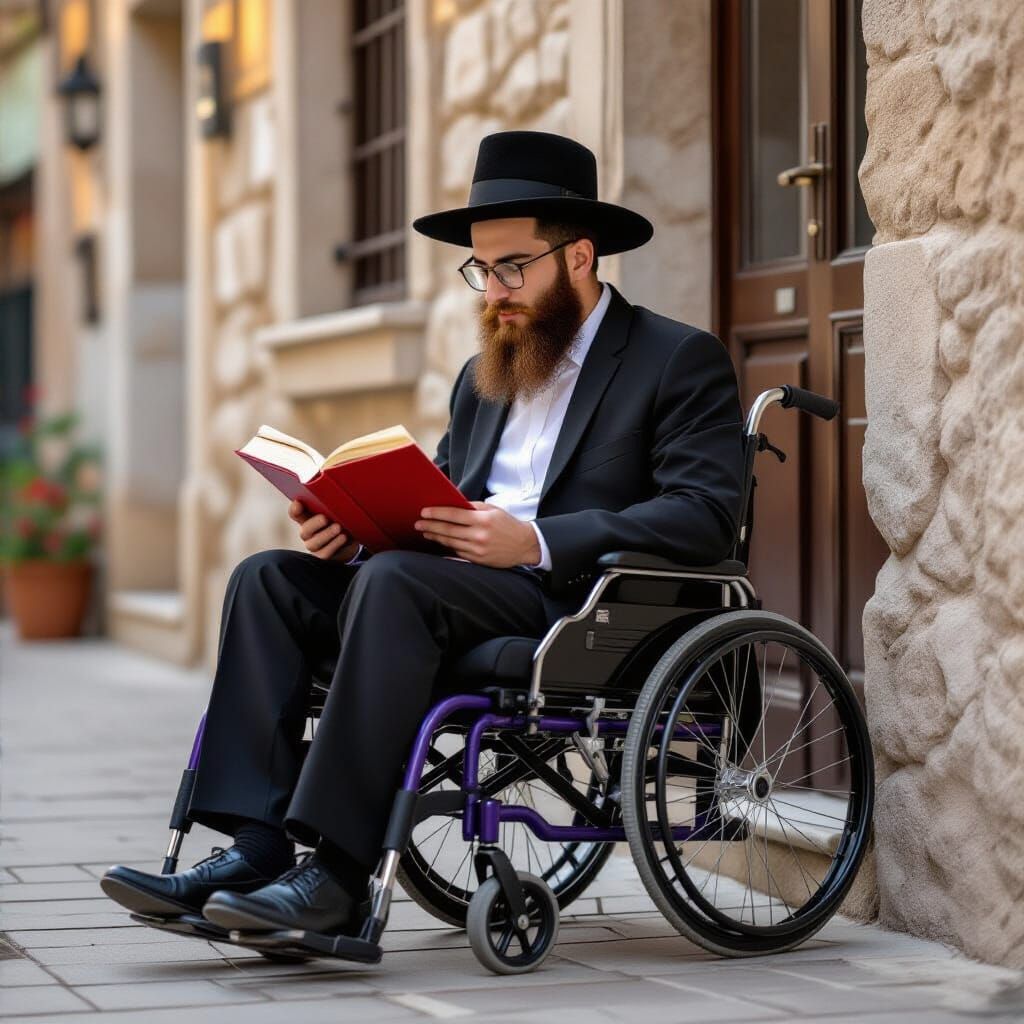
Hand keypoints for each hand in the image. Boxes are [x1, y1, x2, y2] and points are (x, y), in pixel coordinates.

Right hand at [288, 499, 359, 561]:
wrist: (348, 540)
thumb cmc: (338, 520)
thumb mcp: (335, 512)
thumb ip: (331, 505)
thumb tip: (337, 496)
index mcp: (306, 518)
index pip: (295, 514)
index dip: (294, 509)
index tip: (298, 503)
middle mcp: (307, 533)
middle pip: (304, 530)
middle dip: (314, 524)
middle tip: (325, 518)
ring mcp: (314, 545)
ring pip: (313, 544)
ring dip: (327, 534)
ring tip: (338, 527)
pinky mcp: (323, 555)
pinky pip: (325, 553)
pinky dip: (335, 544)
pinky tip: (343, 537)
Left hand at [414, 501, 540, 567]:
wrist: (525, 545)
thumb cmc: (508, 524)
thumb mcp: (493, 510)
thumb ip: (473, 507)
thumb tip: (453, 505)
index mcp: (483, 520)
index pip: (454, 515)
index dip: (437, 513)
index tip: (424, 512)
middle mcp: (479, 536)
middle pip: (448, 531)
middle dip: (431, 526)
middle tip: (418, 524)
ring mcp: (478, 550)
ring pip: (450, 543)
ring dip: (436, 537)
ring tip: (425, 532)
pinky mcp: (478, 561)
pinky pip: (458, 554)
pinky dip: (446, 548)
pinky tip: (438, 544)